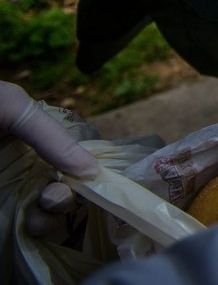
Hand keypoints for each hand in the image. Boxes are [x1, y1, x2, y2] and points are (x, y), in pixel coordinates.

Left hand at [0, 81, 98, 239]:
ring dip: (51, 219)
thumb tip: (90, 169)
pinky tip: (30, 224)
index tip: (84, 181)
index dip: (86, 173)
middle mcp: (24, 168)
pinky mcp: (0, 208)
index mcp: (34, 139)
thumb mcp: (13, 107)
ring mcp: (8, 191)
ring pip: (45, 214)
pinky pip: (19, 227)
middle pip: (63, 191)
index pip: (74, 159)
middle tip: (51, 199)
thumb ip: (52, 135)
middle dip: (66, 201)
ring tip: (37, 215)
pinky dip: (33, 230)